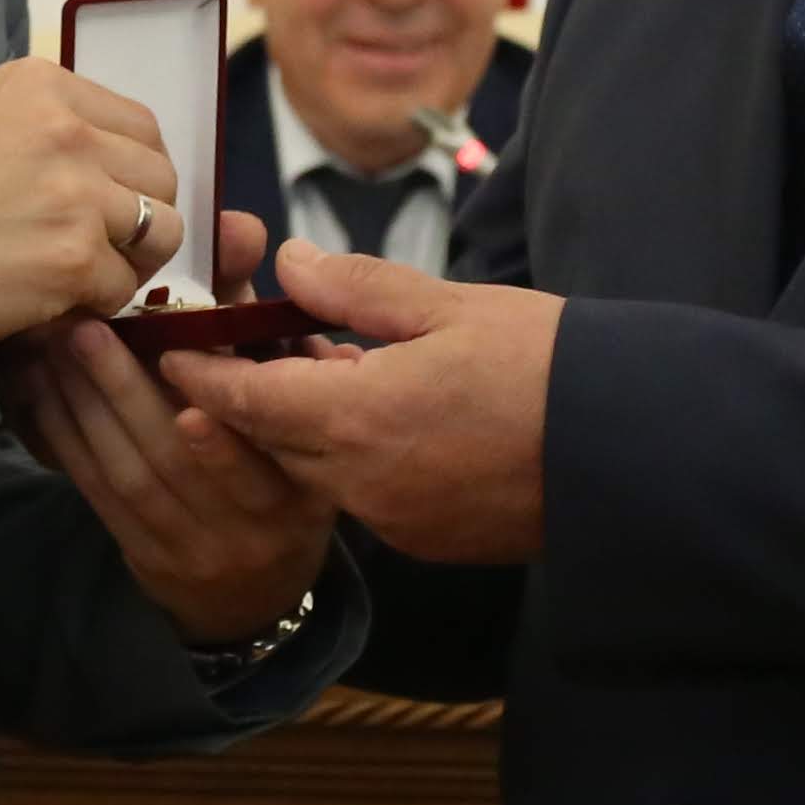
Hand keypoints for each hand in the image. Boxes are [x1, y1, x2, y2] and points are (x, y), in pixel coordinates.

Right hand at [0, 59, 184, 358]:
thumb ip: (49, 134)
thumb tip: (116, 172)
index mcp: (43, 85)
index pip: (142, 127)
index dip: (134, 175)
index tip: (110, 205)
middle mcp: (67, 127)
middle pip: (161, 177)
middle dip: (141, 221)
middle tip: (99, 251)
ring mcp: (75, 192)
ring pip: (160, 232)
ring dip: (129, 264)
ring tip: (80, 278)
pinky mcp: (73, 257)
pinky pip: (122, 288)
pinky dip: (93, 305)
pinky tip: (49, 304)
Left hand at [0, 220, 335, 644]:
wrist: (257, 587)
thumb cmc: (275, 458)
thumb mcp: (289, 393)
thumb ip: (255, 314)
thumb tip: (235, 226)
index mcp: (305, 486)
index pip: (265, 445)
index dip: (219, 394)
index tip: (173, 345)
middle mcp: (254, 526)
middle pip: (182, 457)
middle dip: (127, 388)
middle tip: (84, 326)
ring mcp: (196, 548)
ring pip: (131, 473)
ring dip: (84, 405)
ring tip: (50, 346)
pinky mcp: (146, 557)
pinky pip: (98, 493)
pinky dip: (64, 436)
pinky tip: (38, 388)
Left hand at [161, 238, 557, 563]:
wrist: (633, 452)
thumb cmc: (548, 365)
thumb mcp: (448, 305)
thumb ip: (355, 289)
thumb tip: (289, 264)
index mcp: (356, 418)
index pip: (243, 400)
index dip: (200, 372)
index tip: (170, 347)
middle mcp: (362, 483)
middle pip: (271, 441)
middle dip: (249, 397)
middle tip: (239, 346)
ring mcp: (395, 520)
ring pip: (316, 471)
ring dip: (304, 427)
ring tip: (322, 368)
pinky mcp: (430, 540)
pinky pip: (364, 497)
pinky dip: (353, 458)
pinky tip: (382, 416)